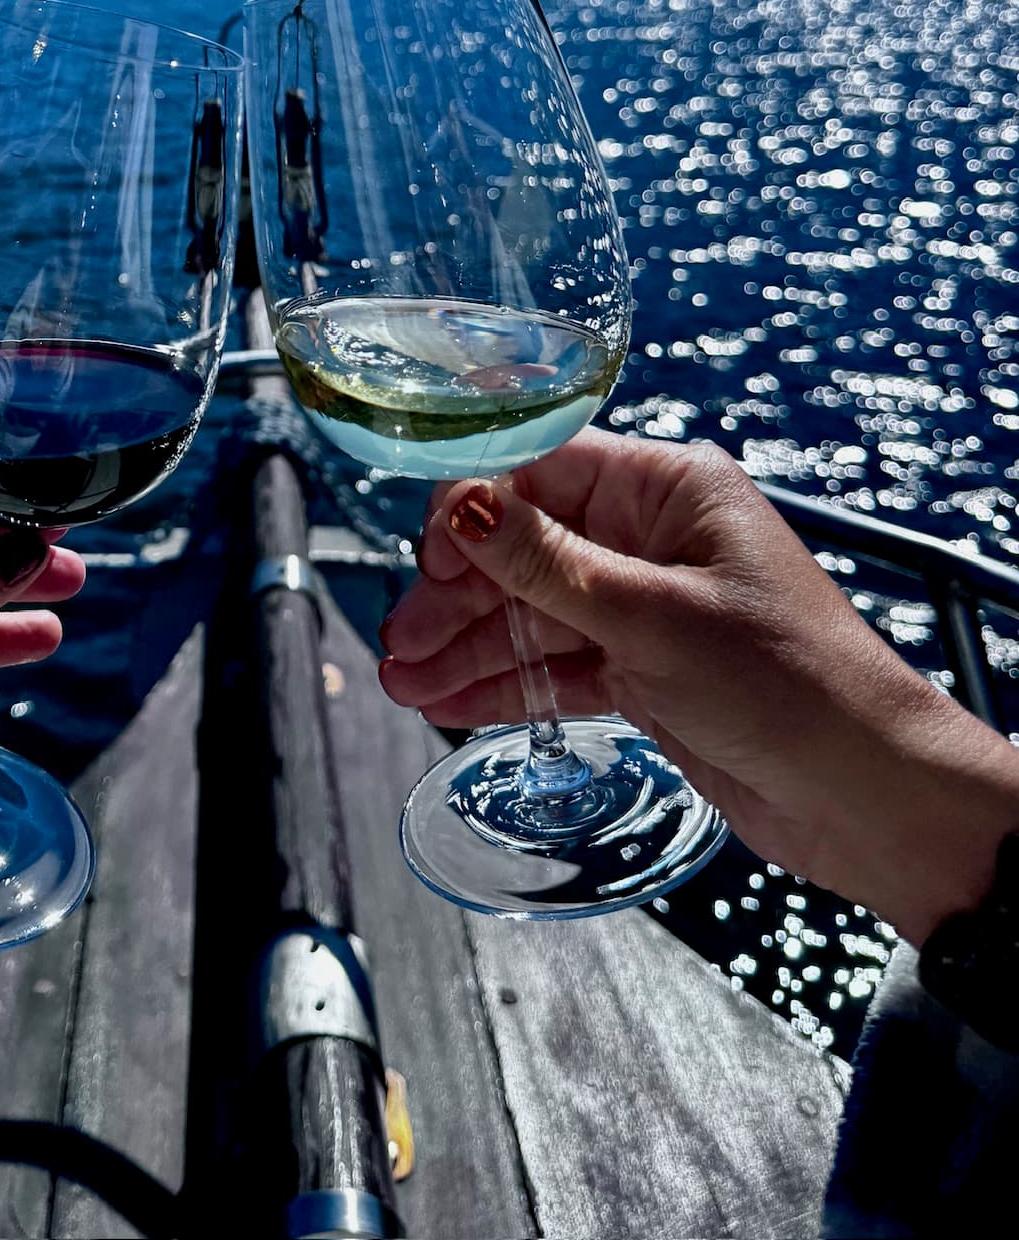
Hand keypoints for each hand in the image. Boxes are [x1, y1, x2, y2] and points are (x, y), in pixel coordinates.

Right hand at [378, 429, 1018, 943]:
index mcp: (669, 489)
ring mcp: (647, 606)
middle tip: (401, 639)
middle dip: (458, 594)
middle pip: (526, 545)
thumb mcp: (651, 616)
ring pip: (533, 612)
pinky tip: (449, 701)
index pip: (544, 470)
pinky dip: (505, 683)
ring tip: (404, 681)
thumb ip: (546, 565)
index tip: (425, 559)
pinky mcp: (645, 671)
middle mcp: (653, 537)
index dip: (474, 509)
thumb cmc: (787, 683)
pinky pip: (557, 664)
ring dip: (469, 646)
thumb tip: (460, 508)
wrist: (865, 796)